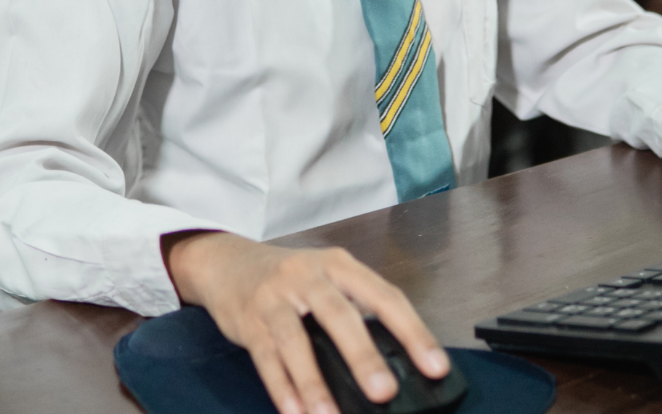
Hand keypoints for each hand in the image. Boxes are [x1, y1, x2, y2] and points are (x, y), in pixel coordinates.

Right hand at [162, 231, 448, 413]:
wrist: (226, 262)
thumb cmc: (288, 278)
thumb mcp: (327, 279)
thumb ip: (357, 310)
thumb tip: (396, 361)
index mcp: (339, 265)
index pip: (384, 296)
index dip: (412, 331)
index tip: (435, 366)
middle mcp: (307, 276)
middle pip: (340, 315)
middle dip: (363, 356)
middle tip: (384, 392)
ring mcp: (274, 298)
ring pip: (296, 341)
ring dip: (315, 383)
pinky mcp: (248, 322)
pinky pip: (267, 359)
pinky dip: (282, 389)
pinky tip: (296, 412)